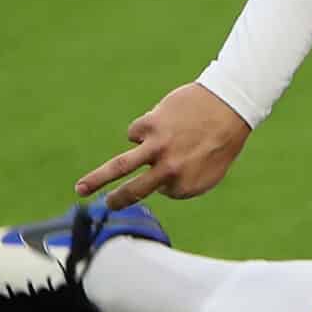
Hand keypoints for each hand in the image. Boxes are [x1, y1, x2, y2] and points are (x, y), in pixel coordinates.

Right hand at [74, 82, 251, 208]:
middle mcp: (170, 169)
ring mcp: (158, 147)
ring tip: (81, 190)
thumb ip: (186, 182)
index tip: (175, 170)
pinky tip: (159, 123)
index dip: (167, 181)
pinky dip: (142, 131)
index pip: (165, 191)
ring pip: (120, 167)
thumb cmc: (222, 139)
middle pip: (134, 191)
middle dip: (117, 201)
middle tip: (105, 206)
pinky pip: (134, 133)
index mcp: (188, 185)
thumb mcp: (212, 170)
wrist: (230, 104)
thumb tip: (160, 187)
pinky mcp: (150, 124)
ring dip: (97, 179)